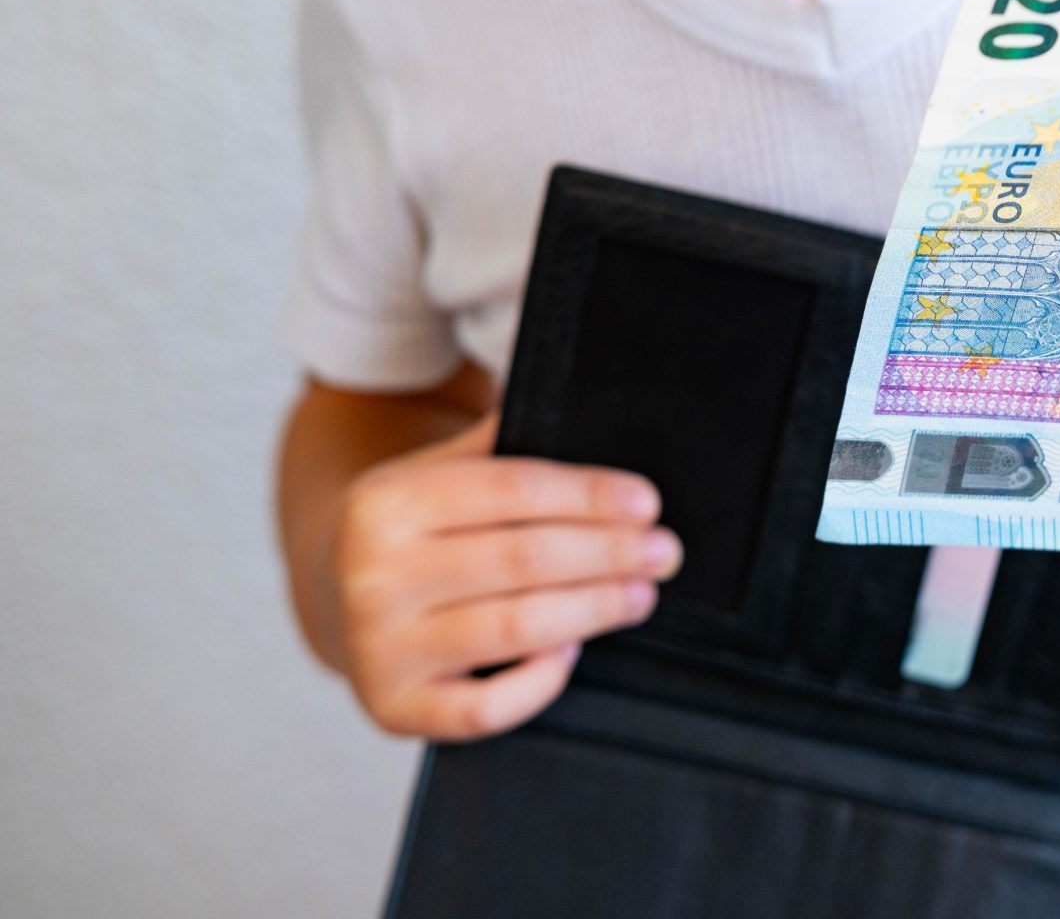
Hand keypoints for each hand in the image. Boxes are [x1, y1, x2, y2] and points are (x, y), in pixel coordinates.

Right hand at [330, 415, 680, 739]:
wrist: (329, 598)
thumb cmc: (410, 532)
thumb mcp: (434, 472)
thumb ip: (497, 447)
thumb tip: (584, 416)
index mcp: (386, 503)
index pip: (512, 490)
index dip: (589, 496)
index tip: (646, 503)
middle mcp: (374, 576)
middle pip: (523, 559)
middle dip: (608, 554)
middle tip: (663, 551)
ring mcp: (380, 649)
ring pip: (513, 629)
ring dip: (593, 610)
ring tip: (639, 594)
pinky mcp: (394, 709)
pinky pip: (483, 710)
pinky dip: (537, 684)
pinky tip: (570, 653)